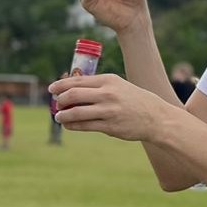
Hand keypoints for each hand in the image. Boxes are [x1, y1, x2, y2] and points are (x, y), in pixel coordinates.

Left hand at [48, 73, 167, 141]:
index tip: (51, 89)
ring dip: (63, 115)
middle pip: (73, 95)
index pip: (78, 80)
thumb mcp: (118, 86)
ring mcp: (108, 111)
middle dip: (60, 100)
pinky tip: (68, 125)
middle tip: (56, 104)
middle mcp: (107, 94)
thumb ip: (98, 87)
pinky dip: (72, 125)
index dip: (61, 85)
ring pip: (76, 112)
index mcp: (108, 80)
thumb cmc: (134, 100)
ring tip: (58, 117)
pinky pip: (84, 126)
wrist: (155, 117)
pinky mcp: (109, 127)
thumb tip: (72, 90)